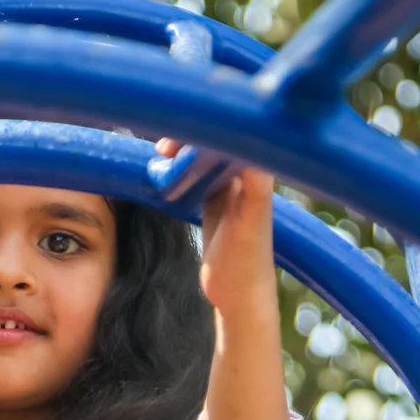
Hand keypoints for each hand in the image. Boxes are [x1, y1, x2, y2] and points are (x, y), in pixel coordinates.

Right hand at [154, 140, 274, 320]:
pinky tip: (162, 168)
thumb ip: (254, 185)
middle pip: (216, 135)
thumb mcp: (249, 223)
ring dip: (181, 148)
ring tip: (160, 156)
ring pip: (203, 150)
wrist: (239, 296)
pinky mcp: (216, 199)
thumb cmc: (247, 262)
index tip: (181, 130)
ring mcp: (230, 184)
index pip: (233, 129)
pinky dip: (178, 165)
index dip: (207, 123)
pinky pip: (195, 170)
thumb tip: (253, 144)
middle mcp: (247, 171)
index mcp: (258, 169)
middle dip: (188, 133)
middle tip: (163, 148)